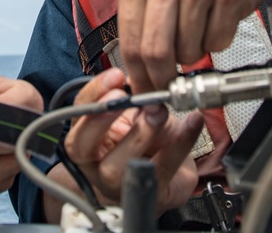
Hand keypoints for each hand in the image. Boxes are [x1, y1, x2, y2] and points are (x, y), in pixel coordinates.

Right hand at [60, 69, 200, 213]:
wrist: (163, 176)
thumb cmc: (143, 142)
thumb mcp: (135, 113)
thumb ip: (133, 98)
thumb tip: (140, 80)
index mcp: (85, 136)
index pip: (78, 112)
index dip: (94, 94)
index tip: (115, 77)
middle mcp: (93, 163)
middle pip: (82, 144)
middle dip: (104, 117)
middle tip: (128, 96)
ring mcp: (116, 184)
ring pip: (116, 166)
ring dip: (140, 132)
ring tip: (160, 111)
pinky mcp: (148, 193)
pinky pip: (161, 168)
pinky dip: (180, 142)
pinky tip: (193, 122)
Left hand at [117, 0, 270, 91]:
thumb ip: (143, 27)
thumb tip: (139, 80)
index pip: (129, 42)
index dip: (138, 77)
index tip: (145, 94)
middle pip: (156, 51)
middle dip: (164, 78)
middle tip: (173, 86)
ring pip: (189, 50)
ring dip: (195, 55)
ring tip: (199, 32)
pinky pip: (217, 41)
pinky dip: (218, 42)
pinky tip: (218, 19)